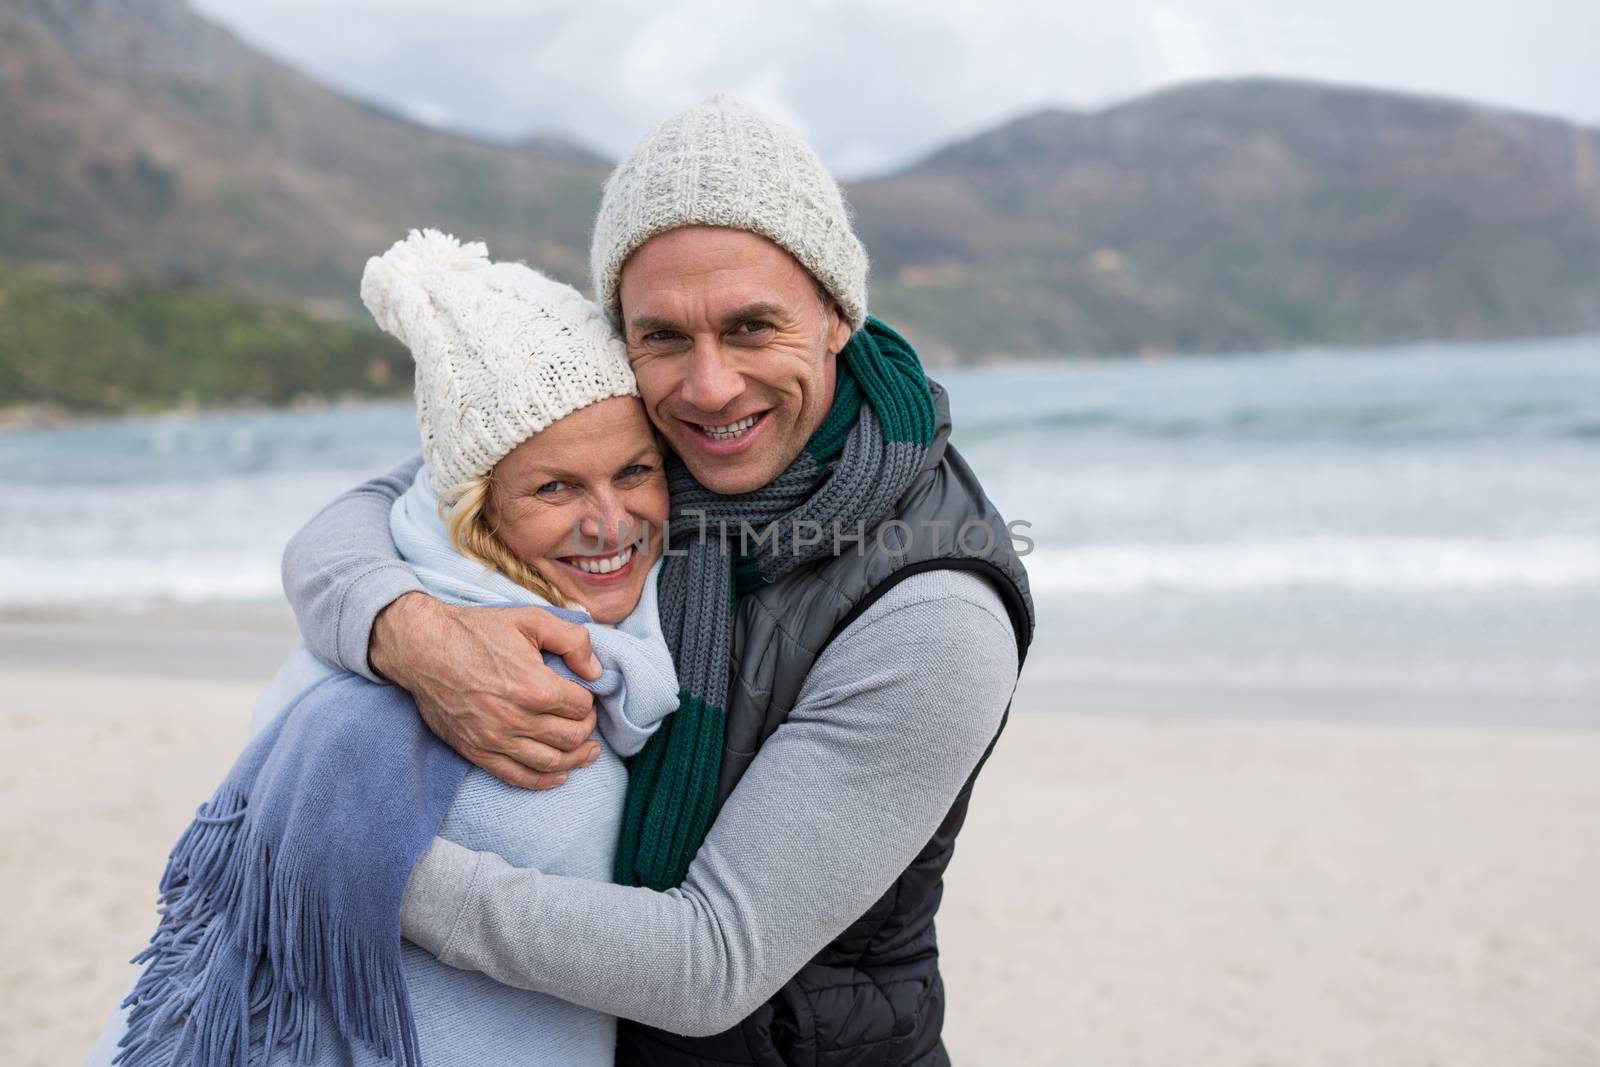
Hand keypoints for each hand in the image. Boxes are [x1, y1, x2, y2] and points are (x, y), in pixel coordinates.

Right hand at [370, 592, 605, 789]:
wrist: (423, 648)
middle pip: (571, 737)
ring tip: (589, 751)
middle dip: (586, 728)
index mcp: (535, 686)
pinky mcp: (477, 751)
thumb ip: (572, 640)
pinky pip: (517, 777)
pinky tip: (560, 775)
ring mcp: (495, 739)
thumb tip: (595, 670)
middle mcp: (517, 719)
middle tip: (586, 719)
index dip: (588, 701)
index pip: (580, 706)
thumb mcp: (530, 620)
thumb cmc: (476, 632)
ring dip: (576, 759)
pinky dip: (544, 780)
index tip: (584, 695)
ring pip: (550, 762)